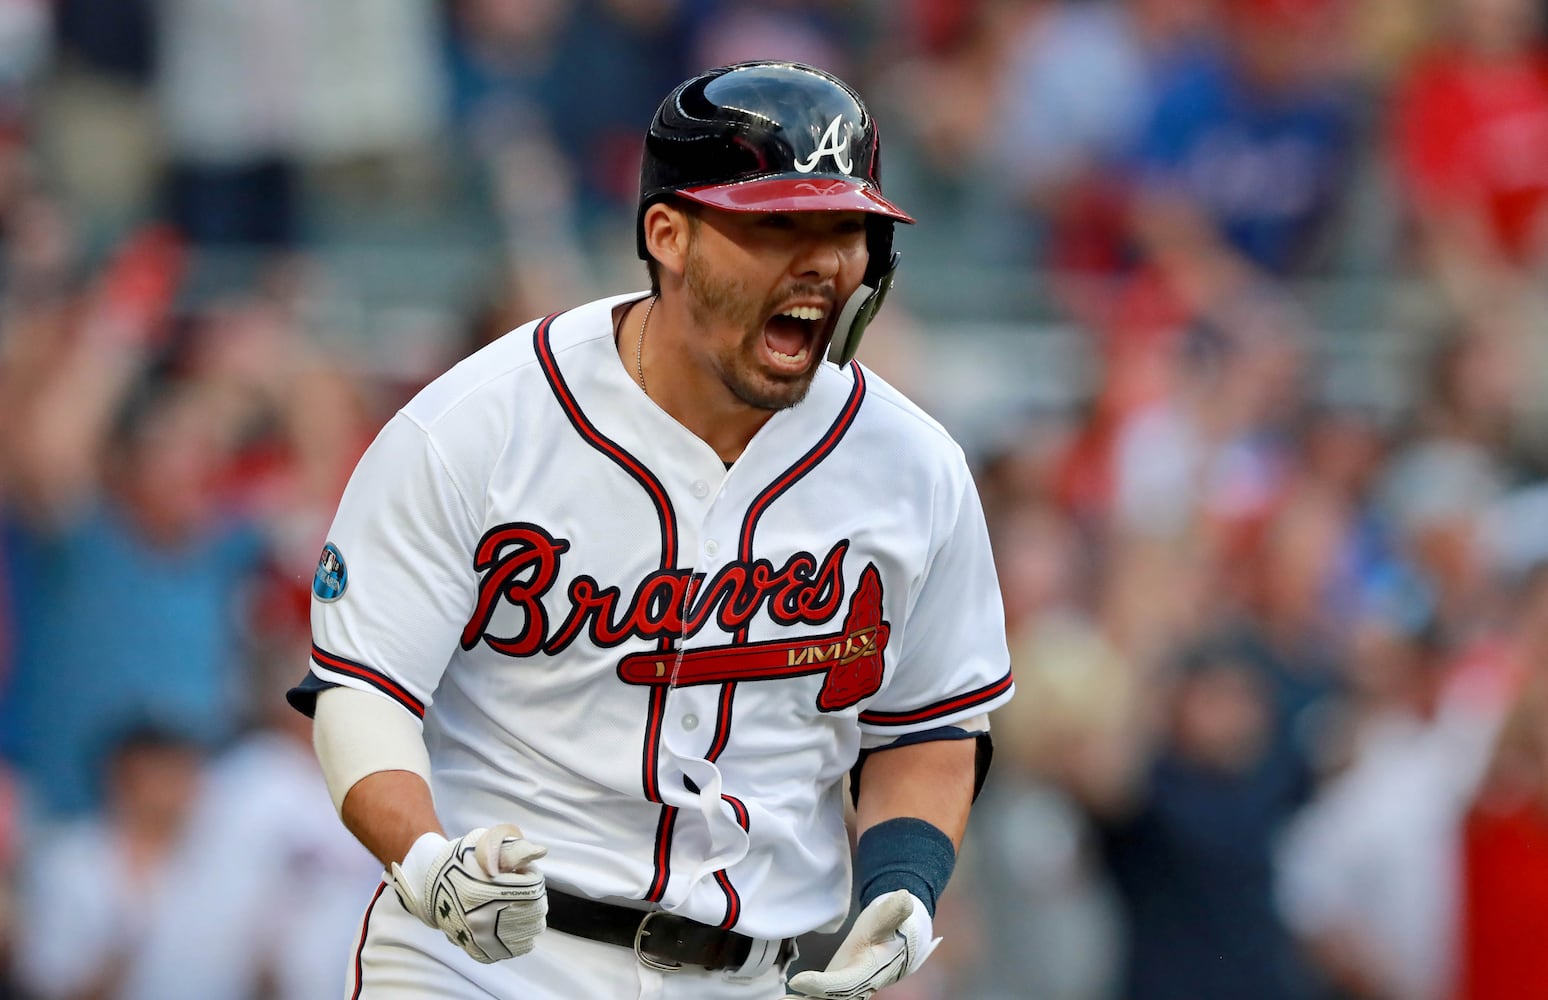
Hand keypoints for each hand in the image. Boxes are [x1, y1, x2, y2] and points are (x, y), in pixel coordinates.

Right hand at [389, 824, 547, 962]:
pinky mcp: (481, 952)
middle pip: (536, 910)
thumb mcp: (485, 844)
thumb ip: (514, 848)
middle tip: (515, 886)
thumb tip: (541, 852)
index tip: (517, 871)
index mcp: (483, 890)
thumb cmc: (463, 861)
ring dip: (530, 914)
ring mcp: (481, 939)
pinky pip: (519, 947)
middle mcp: (481, 920)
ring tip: (512, 902)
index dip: (529, 874)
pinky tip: (510, 921)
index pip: (532, 887)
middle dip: (533, 895)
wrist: (431, 886)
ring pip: (531, 930)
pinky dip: (522, 934)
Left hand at [783, 889, 939, 998]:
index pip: (843, 984)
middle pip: (832, 998)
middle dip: (810, 998)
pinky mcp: (837, 989)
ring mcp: (848, 991)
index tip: (798, 981)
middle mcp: (858, 987)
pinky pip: (820, 998)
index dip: (821, 985)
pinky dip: (805, 998)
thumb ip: (893, 911)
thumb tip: (904, 898)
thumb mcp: (890, 916)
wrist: (896, 944)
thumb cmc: (889, 927)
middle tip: (785, 998)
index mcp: (868, 972)